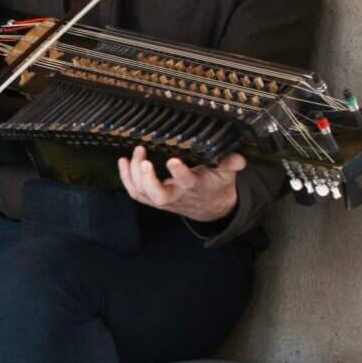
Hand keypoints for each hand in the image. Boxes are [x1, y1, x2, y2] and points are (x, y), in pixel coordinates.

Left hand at [119, 145, 245, 221]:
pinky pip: (136, 193)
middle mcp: (176, 196)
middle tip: (144, 160)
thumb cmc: (216, 185)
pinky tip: (122, 161)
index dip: (179, 173)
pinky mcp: (153, 199)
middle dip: (147, 180)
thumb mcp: (227, 174)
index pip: (187, 183)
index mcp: (195, 188)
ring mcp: (163, 199)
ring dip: (134, 175)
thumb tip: (239, 159)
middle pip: (158, 196)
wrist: (211, 208)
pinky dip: (126, 178)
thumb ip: (231, 165)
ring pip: (143, 193)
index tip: (173, 160)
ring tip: (134, 154)